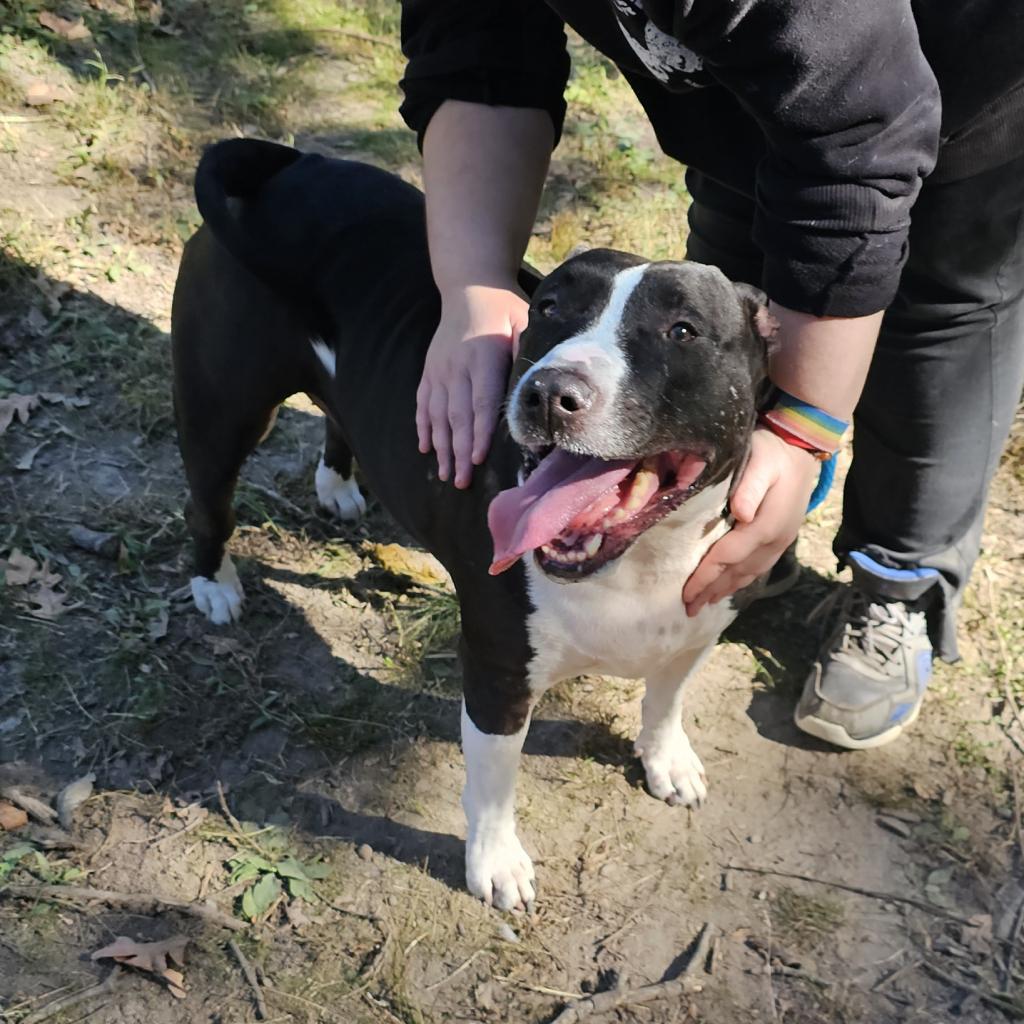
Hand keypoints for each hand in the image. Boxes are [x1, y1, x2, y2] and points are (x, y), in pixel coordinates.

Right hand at [417, 284, 527, 487]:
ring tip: (445, 475)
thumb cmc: (503, 309)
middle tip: (461, 481)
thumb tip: (535, 387)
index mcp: (483, 358)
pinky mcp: (429, 371)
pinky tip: (425, 449)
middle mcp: (457, 367)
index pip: (481, 401)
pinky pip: (423, 403)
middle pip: (457, 416)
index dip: (478, 431)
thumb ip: (526, 352)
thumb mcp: (523, 322)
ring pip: (437, 415)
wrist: (469, 287)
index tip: (477, 458)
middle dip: (458, 451)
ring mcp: (439, 370)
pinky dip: (423, 427)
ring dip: (441, 447)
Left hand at [683, 428, 818, 615]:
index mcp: (766, 524)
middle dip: (712, 591)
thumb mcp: (761, 459)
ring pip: (750, 573)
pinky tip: (729, 586)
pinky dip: (741, 580)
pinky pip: (759, 567)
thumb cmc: (773, 451)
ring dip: (726, 590)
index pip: (729, 556)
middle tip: (688, 609)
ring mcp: (781, 541)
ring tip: (705, 603)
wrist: (802, 449)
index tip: (686, 593)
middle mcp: (775, 539)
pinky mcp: (782, 538)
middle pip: (738, 572)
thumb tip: (741, 513)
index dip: (706, 576)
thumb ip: (750, 486)